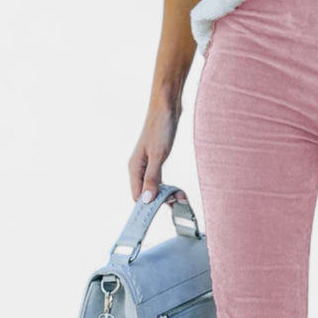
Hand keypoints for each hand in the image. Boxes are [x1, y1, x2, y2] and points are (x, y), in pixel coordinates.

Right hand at [128, 91, 188, 207]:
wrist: (167, 105)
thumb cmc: (161, 126)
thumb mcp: (158, 155)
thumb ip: (153, 178)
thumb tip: (147, 200)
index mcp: (135, 167)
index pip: (137, 196)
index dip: (148, 207)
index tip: (163, 212)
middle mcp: (139, 168)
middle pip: (147, 194)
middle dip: (161, 201)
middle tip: (179, 203)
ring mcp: (148, 164)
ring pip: (155, 187)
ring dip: (168, 195)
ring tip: (182, 199)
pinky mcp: (157, 160)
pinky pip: (161, 180)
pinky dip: (169, 187)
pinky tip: (178, 191)